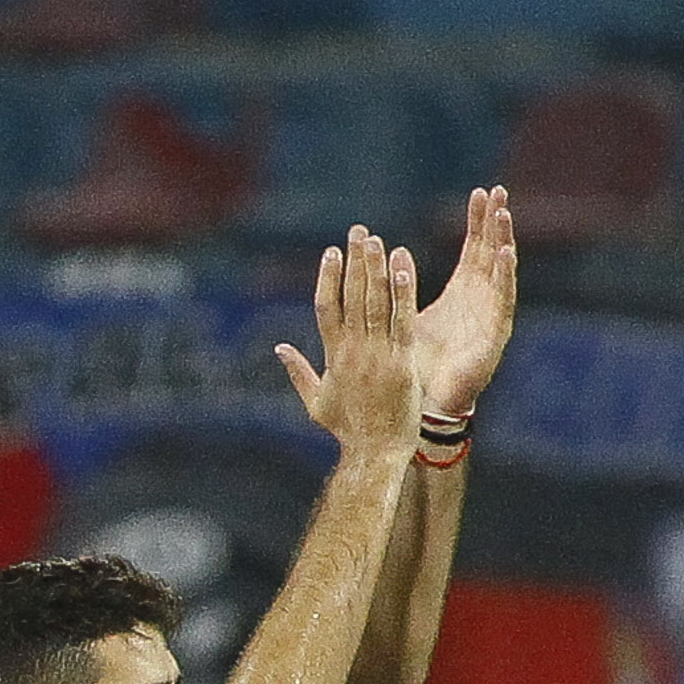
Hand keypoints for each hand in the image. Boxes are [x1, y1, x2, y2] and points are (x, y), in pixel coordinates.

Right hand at [272, 224, 422, 462]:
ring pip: (374, 303)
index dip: (329, 278)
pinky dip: (402, 293)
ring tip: (376, 240)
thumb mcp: (315, 401)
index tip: (331, 252)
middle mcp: (352, 350)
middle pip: (351, 297)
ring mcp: (376, 355)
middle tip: (358, 231)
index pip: (326, 308)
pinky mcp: (400, 362)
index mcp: (332, 356)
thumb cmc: (346, 430)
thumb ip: (298, 372)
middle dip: (354, 262)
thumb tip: (279, 348)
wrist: (375, 451)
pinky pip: (401, 320)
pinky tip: (404, 267)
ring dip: (375, 269)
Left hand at [413, 184, 519, 423]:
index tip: (481, 192)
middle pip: (491, 252)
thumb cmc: (419, 362)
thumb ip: (399, 291)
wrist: (427, 403)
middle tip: (499, 190)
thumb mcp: (406, 318)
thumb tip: (382, 265)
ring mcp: (491, 316)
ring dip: (503, 242)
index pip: (474, 248)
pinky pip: (502, 302)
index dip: (479, 221)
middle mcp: (480, 299)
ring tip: (504, 215)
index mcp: (462, 292)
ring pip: (501, 272)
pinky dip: (505, 276)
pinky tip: (506, 254)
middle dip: (496, 221)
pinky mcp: (494, 336)